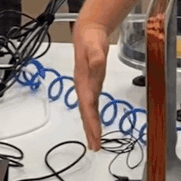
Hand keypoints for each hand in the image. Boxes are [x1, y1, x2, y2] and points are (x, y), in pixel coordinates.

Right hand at [73, 23, 109, 150]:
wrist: (86, 33)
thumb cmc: (91, 40)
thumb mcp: (95, 46)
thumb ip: (96, 56)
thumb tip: (97, 65)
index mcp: (83, 81)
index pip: (88, 106)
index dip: (91, 122)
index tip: (96, 136)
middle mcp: (83, 87)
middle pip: (86, 113)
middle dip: (90, 130)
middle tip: (95, 147)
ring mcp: (86, 87)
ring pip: (88, 111)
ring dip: (91, 126)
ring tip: (95, 142)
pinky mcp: (91, 86)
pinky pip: (91, 105)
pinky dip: (93, 117)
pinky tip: (95, 124)